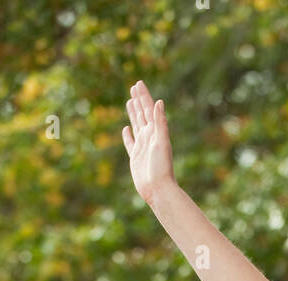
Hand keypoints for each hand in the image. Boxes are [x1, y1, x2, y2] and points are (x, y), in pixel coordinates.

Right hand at [122, 79, 175, 207]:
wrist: (158, 190)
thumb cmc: (162, 167)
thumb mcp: (161, 142)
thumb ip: (161, 122)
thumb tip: (159, 102)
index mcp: (155, 131)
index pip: (148, 109)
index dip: (144, 96)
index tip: (138, 83)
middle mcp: (149, 137)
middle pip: (142, 114)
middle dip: (138, 100)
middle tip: (134, 86)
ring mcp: (142, 146)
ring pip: (136, 125)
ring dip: (134, 113)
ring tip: (130, 102)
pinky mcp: (136, 157)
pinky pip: (130, 143)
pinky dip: (128, 135)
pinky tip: (126, 129)